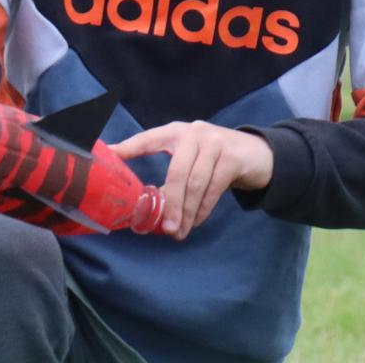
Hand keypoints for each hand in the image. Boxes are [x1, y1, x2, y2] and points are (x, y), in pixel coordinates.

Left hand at [111, 121, 272, 240]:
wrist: (256, 154)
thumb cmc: (214, 160)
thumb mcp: (191, 159)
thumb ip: (172, 175)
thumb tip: (148, 206)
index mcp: (176, 132)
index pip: (149, 139)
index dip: (129, 147)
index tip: (109, 155)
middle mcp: (194, 133)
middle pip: (177, 172)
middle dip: (170, 204)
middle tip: (165, 229)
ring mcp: (215, 143)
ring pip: (196, 184)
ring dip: (186, 212)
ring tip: (179, 232)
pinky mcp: (232, 158)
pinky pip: (213, 189)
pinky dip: (203, 209)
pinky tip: (196, 221)